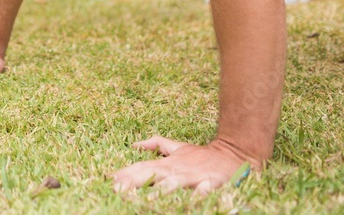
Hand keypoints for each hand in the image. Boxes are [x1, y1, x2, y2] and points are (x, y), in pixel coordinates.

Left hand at [111, 136, 256, 194]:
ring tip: (150, 197)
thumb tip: (134, 144)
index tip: (110, 180)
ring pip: (175, 183)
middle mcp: (176, 169)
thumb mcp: (178, 148)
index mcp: (167, 164)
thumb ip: (156, 144)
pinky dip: (199, 195)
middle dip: (134, 182)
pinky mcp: (212, 182)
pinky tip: (194, 199)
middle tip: (118, 190)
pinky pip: (204, 190)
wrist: (233, 153)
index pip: (141, 167)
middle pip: (151, 175)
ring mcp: (193, 176)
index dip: (125, 174)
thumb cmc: (202, 156)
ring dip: (163, 189)